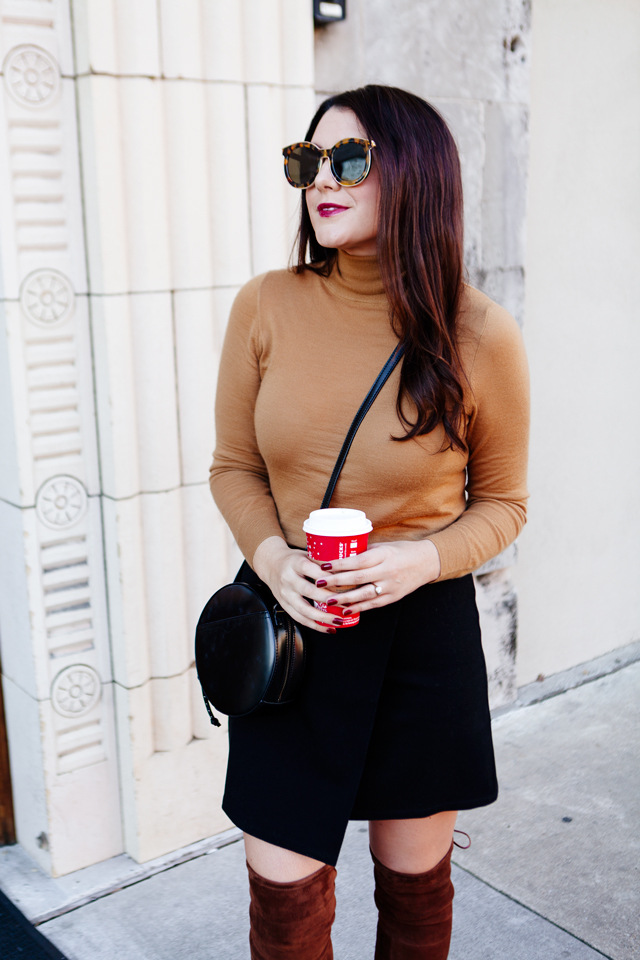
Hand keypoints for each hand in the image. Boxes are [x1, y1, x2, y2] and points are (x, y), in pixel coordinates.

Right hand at [252, 536, 348, 633]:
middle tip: (346, 605)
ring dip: (323, 617)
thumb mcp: (306, 554)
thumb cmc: (294, 560)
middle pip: (309, 591)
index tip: (344, 583)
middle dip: (329, 600)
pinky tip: (327, 628)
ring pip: (304, 609)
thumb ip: (323, 560)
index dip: (327, 577)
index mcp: (295, 563)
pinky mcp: (284, 605)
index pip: (311, 570)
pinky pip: (300, 618)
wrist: (271, 565)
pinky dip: (315, 625)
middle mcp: (288, 579)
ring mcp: (285, 594)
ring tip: (338, 621)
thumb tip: (347, 567)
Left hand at [309, 539, 440, 614]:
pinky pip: (374, 604)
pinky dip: (359, 608)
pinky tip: (346, 611)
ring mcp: (391, 586)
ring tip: (329, 600)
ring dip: (345, 598)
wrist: (427, 562)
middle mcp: (387, 570)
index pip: (358, 561)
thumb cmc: (402, 551)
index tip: (323, 566)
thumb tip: (340, 555)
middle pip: (358, 578)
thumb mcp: (383, 546)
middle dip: (337, 581)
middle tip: (319, 583)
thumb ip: (364, 552)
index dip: (339, 564)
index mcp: (383, 555)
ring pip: (365, 594)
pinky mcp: (394, 597)